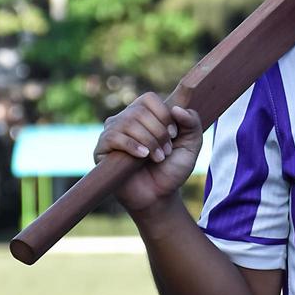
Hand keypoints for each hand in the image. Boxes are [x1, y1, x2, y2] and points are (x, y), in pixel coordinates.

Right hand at [93, 94, 203, 215]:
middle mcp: (125, 120)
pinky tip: (143, 156)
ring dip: (149, 141)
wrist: (159, 196)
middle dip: (158, 132)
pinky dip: (132, 146)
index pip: (149, 99)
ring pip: (128, 123)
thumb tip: (177, 109)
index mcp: (144, 114)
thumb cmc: (172, 169)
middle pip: (139, 111)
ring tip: (158, 158)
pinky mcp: (101, 149)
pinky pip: (113, 137)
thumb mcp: (191, 144)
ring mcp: (112, 133)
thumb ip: (192, 122)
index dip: (164, 114)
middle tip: (166, 151)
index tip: (174, 134)